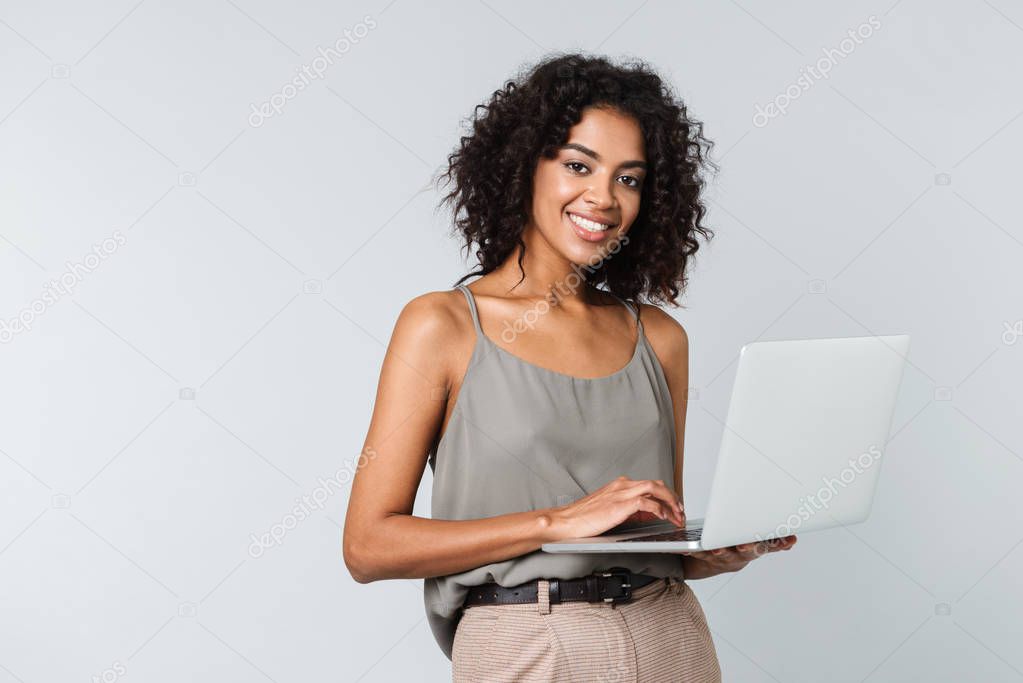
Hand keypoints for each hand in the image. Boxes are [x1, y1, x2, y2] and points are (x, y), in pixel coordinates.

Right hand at [550, 476, 684, 539]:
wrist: (566, 521)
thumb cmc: (583, 519)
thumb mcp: (609, 510)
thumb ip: (628, 509)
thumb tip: (646, 515)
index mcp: (620, 485)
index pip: (650, 485)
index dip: (666, 496)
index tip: (674, 508)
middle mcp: (622, 485)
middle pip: (657, 484)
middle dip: (673, 497)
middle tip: (680, 511)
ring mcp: (621, 493)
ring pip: (656, 489)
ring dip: (671, 502)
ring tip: (677, 515)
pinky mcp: (620, 504)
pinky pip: (647, 503)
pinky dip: (660, 510)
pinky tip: (664, 518)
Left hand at [680, 535, 796, 578]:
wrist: (715, 559)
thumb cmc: (737, 546)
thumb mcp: (757, 545)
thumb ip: (773, 543)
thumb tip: (792, 540)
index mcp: (753, 550)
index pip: (765, 546)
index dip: (773, 544)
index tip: (783, 541)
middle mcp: (739, 555)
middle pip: (745, 552)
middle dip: (745, 548)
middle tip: (744, 545)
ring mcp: (722, 557)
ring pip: (721, 554)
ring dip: (717, 552)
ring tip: (714, 549)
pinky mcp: (704, 556)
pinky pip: (699, 553)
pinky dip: (693, 551)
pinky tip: (687, 549)